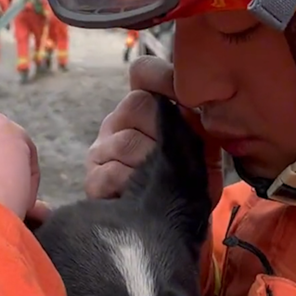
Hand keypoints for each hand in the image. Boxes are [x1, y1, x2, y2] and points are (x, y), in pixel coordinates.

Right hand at [83, 55, 223, 204]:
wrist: (178, 223)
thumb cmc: (191, 179)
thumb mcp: (203, 143)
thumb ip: (199, 117)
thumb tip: (199, 96)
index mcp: (147, 105)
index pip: (144, 71)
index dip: (164, 79)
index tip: (187, 102)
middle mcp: (120, 121)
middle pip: (136, 104)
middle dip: (164, 132)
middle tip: (178, 157)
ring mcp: (102, 149)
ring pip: (126, 142)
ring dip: (152, 164)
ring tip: (163, 181)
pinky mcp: (93, 178)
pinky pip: (112, 173)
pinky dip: (133, 185)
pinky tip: (143, 194)